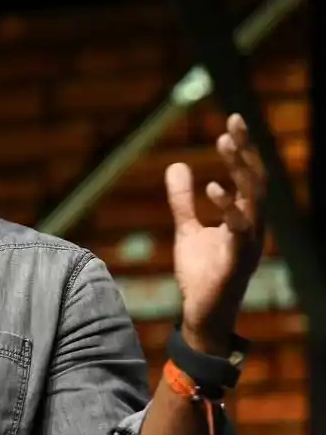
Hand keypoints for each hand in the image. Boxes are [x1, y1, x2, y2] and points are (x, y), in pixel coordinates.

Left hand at [165, 113, 265, 353]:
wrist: (201, 314)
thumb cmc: (202, 273)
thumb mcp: (187, 230)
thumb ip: (182, 200)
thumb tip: (177, 165)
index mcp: (245, 219)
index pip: (248, 177)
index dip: (243, 149)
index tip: (233, 120)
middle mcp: (253, 228)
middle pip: (256, 182)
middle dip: (245, 151)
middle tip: (232, 124)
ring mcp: (248, 244)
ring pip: (254, 200)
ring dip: (240, 171)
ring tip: (224, 144)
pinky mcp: (237, 261)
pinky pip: (239, 230)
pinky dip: (229, 208)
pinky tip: (213, 188)